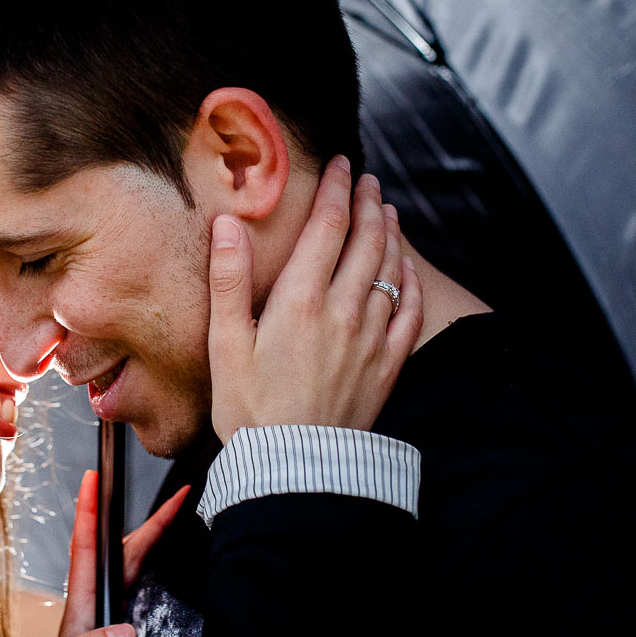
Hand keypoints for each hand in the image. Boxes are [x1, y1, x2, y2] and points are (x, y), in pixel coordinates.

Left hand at [31, 470, 188, 636]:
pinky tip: (169, 568)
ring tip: (177, 516)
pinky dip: (157, 574)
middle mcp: (96, 609)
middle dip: (147, 520)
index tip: (95, 477)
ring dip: (153, 541)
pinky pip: (142, 596)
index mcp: (82, 609)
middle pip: (122, 553)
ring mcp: (109, 623)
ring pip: (133, 571)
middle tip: (176, 493)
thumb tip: (121, 630)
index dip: (89, 511)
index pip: (86, 550)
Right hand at [209, 156, 423, 443]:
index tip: (342, 165)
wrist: (294, 471)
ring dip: (391, 234)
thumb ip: (229, 279)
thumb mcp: (224, 344)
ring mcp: (370, 338)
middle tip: (368, 179)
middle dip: (369, 202)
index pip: (328, 227)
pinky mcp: (387, 367)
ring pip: (390, 270)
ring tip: (388, 211)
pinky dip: (411, 282)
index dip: (337, 189)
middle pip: (366, 239)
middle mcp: (342, 311)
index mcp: (300, 300)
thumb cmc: (249, 410)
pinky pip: (409, 312)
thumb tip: (227, 223)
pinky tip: (408, 270)